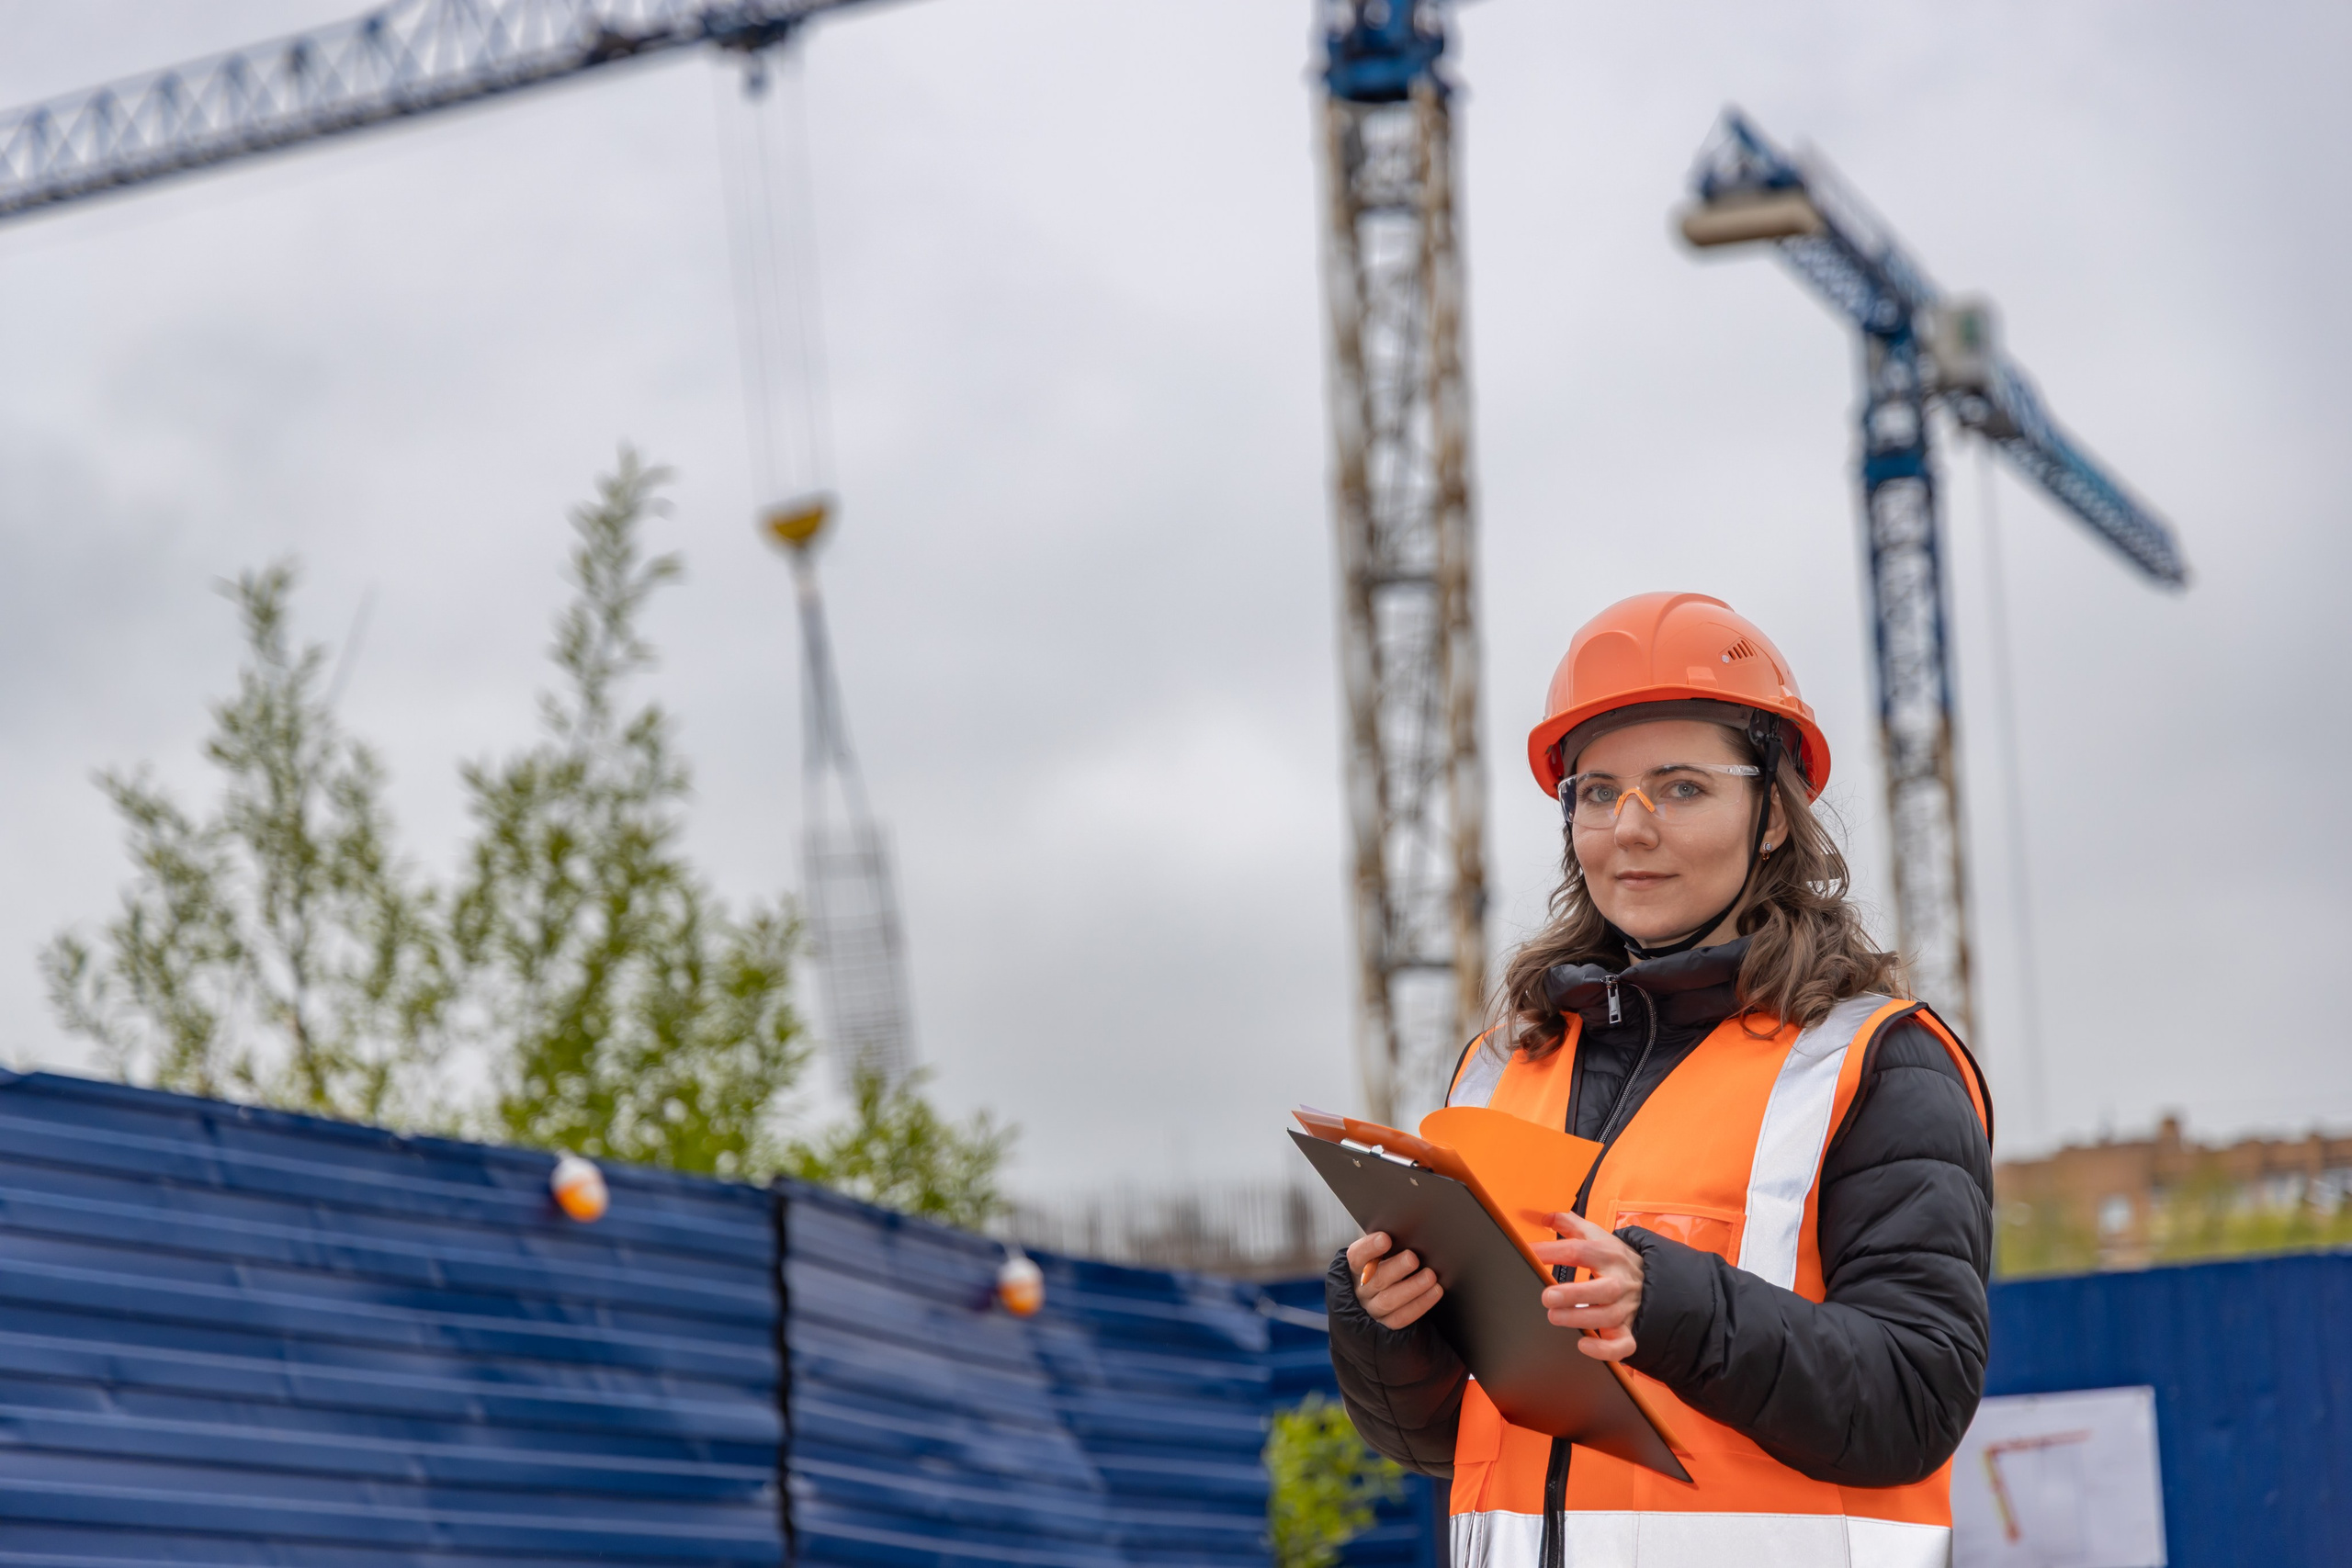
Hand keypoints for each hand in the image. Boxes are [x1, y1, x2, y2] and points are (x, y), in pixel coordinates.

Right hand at [1346, 1231, 1442, 1329]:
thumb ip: (1387, 1250)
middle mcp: (1361, 1290)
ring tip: (1430, 1276)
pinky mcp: (1385, 1326)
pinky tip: (1435, 1291)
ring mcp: (1371, 1310)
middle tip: (1412, 1258)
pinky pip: (1401, 1317)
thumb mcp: (1378, 1259)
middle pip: (1375, 1279)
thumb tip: (1408, 1234)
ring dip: (1411, 1287)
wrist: (1373, 1306)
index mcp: (1355, 1269)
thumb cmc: (1381, 1272)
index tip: (1385, 1238)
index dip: (1369, 1247)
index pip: (1357, 1257)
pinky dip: (1420, 1304)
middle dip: (1396, 1267)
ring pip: (1388, 1300)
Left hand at [1532, 1211, 1642, 1361]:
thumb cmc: (1617, 1260)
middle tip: (1547, 1297)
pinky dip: (1605, 1349)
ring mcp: (1627, 1307)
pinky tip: (1584, 1344)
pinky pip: (1623, 1344)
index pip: (1580, 1251)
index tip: (1529, 1254)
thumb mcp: (1598, 1237)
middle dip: (1574, 1294)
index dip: (1553, 1251)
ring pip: (1608, 1316)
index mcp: (1609, 1255)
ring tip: (1554, 1316)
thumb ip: (1572, 1225)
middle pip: (1601, 1288)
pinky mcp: (1631, 1330)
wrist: (1659, 1280)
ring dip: (1581, 1318)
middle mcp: (1619, 1281)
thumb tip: (1546, 1217)